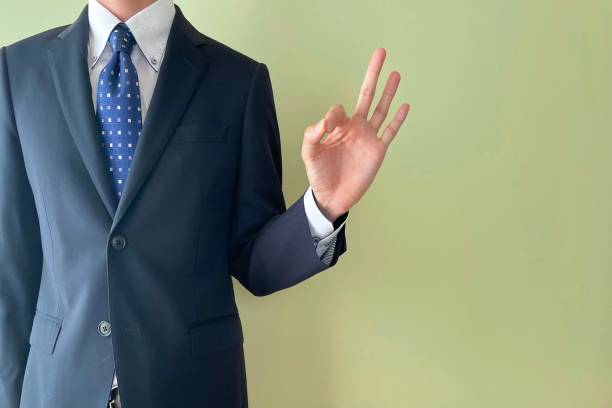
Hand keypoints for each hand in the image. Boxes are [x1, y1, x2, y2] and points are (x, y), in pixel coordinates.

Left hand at [301, 48, 409, 221]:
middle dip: (373, 74)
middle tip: (380, 53)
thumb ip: (313, 135)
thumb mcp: (309, 153)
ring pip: (381, 109)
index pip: (339, 109)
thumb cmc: (319, 175)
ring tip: (396, 73)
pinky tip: (405, 106)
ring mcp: (368, 138)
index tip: (328, 127)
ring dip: (389, 91)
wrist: (332, 197)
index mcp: (338, 127)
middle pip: (367, 95)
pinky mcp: (378, 151)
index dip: (334, 115)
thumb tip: (324, 121)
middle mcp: (355, 128)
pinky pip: (390, 132)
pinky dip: (398, 120)